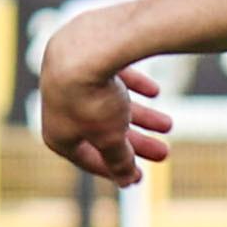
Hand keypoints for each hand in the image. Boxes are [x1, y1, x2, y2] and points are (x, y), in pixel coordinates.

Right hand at [38, 25, 172, 184]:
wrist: (87, 46)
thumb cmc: (94, 98)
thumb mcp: (110, 138)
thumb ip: (119, 160)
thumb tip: (127, 181)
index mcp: (57, 133)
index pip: (87, 159)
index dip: (115, 170)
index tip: (139, 177)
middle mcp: (59, 106)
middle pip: (102, 132)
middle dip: (136, 144)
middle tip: (164, 153)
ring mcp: (70, 78)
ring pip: (109, 104)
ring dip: (141, 116)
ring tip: (168, 124)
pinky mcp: (83, 54)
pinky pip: (111, 75)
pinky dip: (133, 84)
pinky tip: (155, 91)